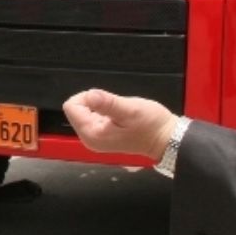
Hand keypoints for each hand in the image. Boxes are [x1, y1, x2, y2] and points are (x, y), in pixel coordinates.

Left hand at [63, 89, 179, 160]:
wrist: (164, 138)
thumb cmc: (151, 126)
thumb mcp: (130, 110)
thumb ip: (108, 103)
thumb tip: (90, 95)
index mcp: (92, 134)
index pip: (71, 106)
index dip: (88, 97)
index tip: (106, 101)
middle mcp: (90, 139)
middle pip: (76, 109)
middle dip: (94, 103)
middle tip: (115, 108)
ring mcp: (95, 138)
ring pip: (84, 111)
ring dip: (100, 107)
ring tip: (119, 113)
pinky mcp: (102, 135)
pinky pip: (93, 116)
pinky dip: (104, 112)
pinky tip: (119, 117)